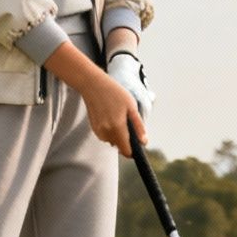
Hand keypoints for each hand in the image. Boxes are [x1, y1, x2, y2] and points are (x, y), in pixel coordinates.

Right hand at [45, 39, 148, 156]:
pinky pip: (105, 135)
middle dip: (125, 139)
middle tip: (127, 122)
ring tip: (118, 116)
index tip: (137, 144)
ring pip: (112, 141)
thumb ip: (138, 127)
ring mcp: (98, 131)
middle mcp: (106, 132)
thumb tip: (143, 142)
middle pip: (119, 146)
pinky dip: (110, 130)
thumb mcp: (132, 107)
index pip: (126, 151)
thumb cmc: (114, 92)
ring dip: (117, 134)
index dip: (133, 149)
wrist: (93, 85)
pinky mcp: (93, 128)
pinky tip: (110, 117)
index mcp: (117, 128)